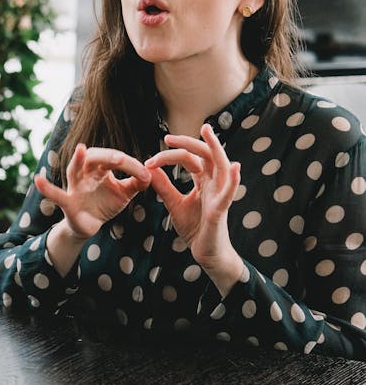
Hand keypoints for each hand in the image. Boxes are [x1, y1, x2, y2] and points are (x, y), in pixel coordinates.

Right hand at [35, 144, 150, 240]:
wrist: (89, 226)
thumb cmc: (105, 203)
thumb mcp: (124, 193)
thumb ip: (137, 183)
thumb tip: (152, 174)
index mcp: (101, 168)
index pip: (115, 160)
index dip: (130, 165)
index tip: (145, 175)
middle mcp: (86, 173)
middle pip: (94, 157)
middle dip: (107, 157)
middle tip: (121, 159)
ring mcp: (74, 186)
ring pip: (74, 169)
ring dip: (77, 160)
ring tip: (80, 150)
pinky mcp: (67, 202)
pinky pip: (56, 194)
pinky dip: (47, 188)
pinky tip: (37, 181)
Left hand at [144, 124, 243, 294]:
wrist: (206, 253)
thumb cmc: (195, 227)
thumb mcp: (174, 204)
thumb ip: (164, 186)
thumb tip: (150, 168)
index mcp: (203, 181)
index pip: (189, 159)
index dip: (170, 155)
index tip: (150, 160)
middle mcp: (214, 184)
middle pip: (205, 155)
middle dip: (188, 143)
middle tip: (168, 138)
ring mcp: (220, 195)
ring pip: (221, 166)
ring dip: (215, 148)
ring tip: (208, 132)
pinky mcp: (221, 210)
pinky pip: (230, 193)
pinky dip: (233, 180)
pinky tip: (235, 167)